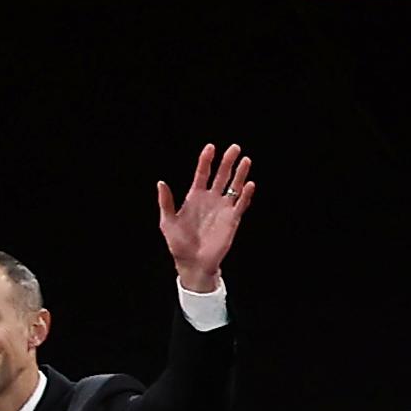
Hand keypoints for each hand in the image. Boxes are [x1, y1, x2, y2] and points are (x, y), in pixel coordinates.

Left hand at [157, 143, 254, 291]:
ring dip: (240, 174)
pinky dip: (245, 195)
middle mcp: (211, 200)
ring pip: (234, 187)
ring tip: (246, 160)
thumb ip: (166, 202)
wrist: (193, 263)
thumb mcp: (167, 222)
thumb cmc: (179, 243)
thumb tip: (161, 182)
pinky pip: (240, 204)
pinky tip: (249, 184)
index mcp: (195, 197)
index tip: (211, 147)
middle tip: (234, 148)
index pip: (202, 174)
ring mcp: (223, 209)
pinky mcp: (232, 220)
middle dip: (228, 161)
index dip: (206, 160)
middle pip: (221, 176)